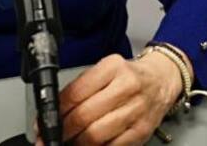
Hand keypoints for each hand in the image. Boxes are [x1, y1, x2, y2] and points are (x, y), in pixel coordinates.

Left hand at [54, 52, 181, 144]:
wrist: (162, 80)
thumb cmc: (130, 77)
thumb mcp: (106, 71)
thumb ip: (81, 88)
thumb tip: (55, 113)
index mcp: (113, 67)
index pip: (75, 93)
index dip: (55, 113)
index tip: (44, 123)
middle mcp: (126, 86)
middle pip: (84, 116)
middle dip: (63, 131)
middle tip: (53, 137)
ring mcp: (136, 110)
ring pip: (96, 135)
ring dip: (77, 143)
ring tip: (70, 141)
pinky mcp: (142, 130)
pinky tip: (90, 145)